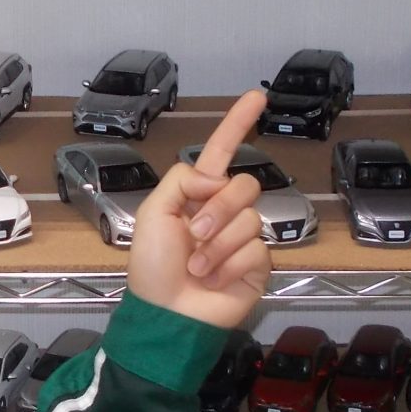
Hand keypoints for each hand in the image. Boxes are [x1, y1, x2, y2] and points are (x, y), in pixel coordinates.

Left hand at [125, 90, 273, 329]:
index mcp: (199, 194)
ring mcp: (244, 239)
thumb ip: (182, 180)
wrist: (164, 315)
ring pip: (249, 220)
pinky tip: (213, 280)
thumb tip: (217, 178)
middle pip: (245, 185)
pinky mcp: (258, 267)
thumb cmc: (152, 268)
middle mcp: (225, 212)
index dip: (238, 123)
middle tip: (194, 234)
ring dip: (217, 245)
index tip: (257, 97)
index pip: (222, 151)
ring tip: (197, 267)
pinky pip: (256, 251)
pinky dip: (228, 266)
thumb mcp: (155, 212)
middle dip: (218, 210)